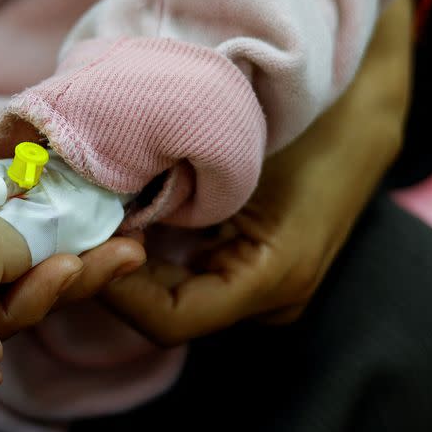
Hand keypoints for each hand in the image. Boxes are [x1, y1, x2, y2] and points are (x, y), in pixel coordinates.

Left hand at [100, 0, 414, 344]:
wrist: (356, 113)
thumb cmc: (302, 123)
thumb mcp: (230, 154)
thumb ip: (168, 195)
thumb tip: (92, 216)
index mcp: (273, 278)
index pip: (167, 319)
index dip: (115, 285)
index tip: (81, 239)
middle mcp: (270, 303)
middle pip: (165, 314)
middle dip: (113, 276)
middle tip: (76, 230)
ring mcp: (264, 295)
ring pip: (172, 300)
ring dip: (129, 266)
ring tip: (95, 222)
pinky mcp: (251, 275)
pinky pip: (188, 281)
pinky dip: (152, 257)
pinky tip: (128, 219)